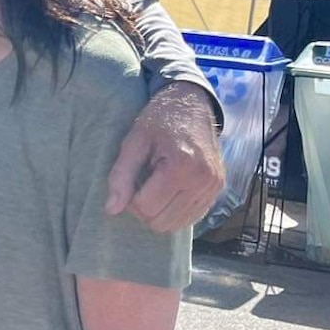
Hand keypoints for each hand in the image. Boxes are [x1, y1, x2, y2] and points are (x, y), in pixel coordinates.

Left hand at [105, 81, 223, 232]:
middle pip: (160, 221)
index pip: (145, 207)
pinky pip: (190, 219)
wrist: (193, 105)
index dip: (130, 198)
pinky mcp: (218, 191)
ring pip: (175, 225)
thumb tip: (111, 210)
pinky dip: (175, 211)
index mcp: (182, 165)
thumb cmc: (159, 121)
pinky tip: (170, 190)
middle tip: (142, 183)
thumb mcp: (134, 142)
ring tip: (157, 184)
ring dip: (159, 210)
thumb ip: (121, 175)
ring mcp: (214, 188)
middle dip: (144, 208)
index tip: (131, 179)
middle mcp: (203, 180)